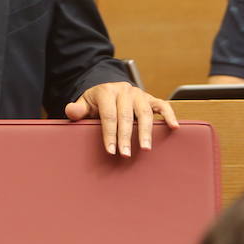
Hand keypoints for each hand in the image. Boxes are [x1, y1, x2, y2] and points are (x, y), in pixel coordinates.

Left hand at [64, 81, 178, 156]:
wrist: (109, 89)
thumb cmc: (97, 101)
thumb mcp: (85, 103)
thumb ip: (78, 109)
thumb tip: (70, 111)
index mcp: (107, 91)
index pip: (109, 115)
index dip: (109, 133)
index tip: (110, 150)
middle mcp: (125, 91)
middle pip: (126, 116)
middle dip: (125, 137)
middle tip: (125, 154)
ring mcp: (139, 94)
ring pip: (145, 112)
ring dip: (145, 132)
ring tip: (145, 148)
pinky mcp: (151, 98)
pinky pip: (163, 105)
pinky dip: (169, 115)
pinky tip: (173, 127)